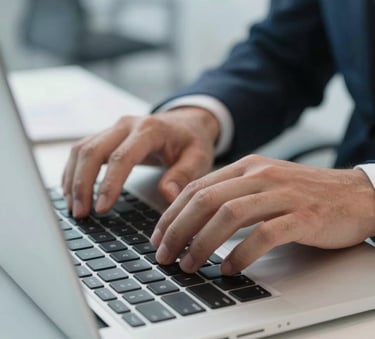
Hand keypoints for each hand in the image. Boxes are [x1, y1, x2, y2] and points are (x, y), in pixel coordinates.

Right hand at [62, 107, 219, 217]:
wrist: (186, 123)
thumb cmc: (192, 142)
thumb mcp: (198, 158)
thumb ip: (183, 176)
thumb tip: (167, 196)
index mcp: (150, 130)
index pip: (122, 157)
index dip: (109, 183)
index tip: (101, 208)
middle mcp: (127, 125)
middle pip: (93, 151)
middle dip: (82, 184)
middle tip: (80, 213)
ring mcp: (114, 128)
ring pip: (82, 149)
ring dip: (73, 179)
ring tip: (73, 207)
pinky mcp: (107, 135)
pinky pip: (82, 150)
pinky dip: (73, 170)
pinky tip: (71, 190)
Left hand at [151, 154, 374, 274]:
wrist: (354, 193)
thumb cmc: (304, 193)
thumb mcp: (263, 184)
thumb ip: (232, 194)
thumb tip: (195, 219)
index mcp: (246, 167)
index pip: (197, 188)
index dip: (172, 214)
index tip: (159, 237)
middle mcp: (260, 175)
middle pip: (206, 200)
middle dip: (179, 230)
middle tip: (165, 255)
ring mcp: (282, 194)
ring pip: (229, 216)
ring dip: (203, 243)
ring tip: (190, 265)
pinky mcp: (303, 215)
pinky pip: (264, 235)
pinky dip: (242, 254)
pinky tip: (230, 269)